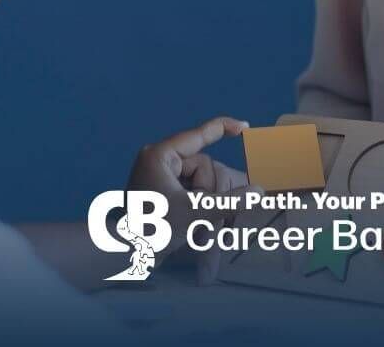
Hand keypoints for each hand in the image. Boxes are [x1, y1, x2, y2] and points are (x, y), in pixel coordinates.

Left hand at [127, 115, 254, 281]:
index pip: (198, 135)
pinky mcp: (164, 190)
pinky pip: (193, 190)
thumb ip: (229, 202)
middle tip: (200, 213)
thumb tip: (258, 191)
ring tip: (193, 224)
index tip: (244, 127)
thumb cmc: (153, 230)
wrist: (126, 255)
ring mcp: (161, 176)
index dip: (224, 128)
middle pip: (204, 165)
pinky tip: (193, 224)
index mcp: (160, 155)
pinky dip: (199, 205)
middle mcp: (159, 160)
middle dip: (209, 190)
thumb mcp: (194, 214)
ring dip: (205, 201)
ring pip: (202, 180)